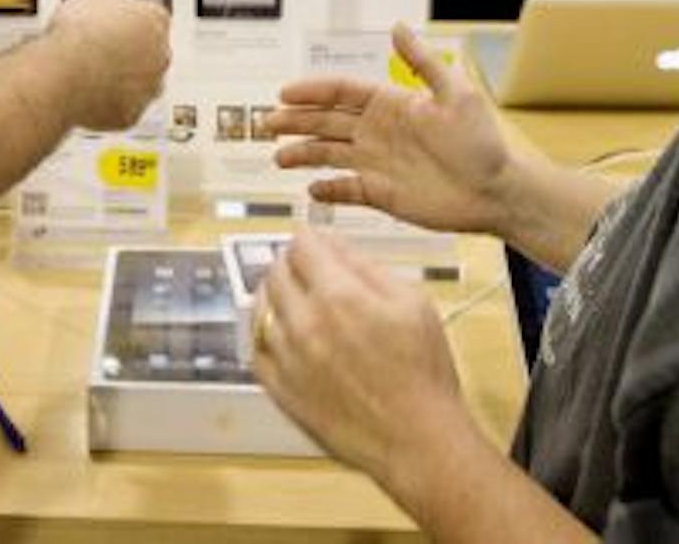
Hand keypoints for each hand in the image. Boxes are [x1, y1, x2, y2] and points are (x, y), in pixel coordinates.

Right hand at [45, 0, 170, 130]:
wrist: (66, 70)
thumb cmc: (79, 31)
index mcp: (156, 20)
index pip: (149, 19)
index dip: (127, 22)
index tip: (112, 24)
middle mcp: (161, 55)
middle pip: (149, 53)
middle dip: (128, 53)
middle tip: (100, 50)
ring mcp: (149, 88)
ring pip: (140, 85)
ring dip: (121, 81)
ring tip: (90, 75)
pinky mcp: (132, 114)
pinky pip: (121, 109)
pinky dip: (107, 104)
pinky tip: (86, 95)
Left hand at [251, 228, 472, 485]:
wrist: (418, 440)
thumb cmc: (423, 376)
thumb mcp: (412, 303)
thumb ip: (367, 266)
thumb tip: (334, 245)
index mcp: (339, 297)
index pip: (301, 245)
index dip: (310, 238)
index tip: (315, 242)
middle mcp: (304, 324)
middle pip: (275, 271)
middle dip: (292, 263)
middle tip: (307, 269)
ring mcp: (287, 359)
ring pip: (259, 307)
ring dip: (275, 295)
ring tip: (296, 298)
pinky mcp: (280, 390)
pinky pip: (255, 348)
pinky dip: (264, 333)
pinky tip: (282, 332)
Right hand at [266, 21, 514, 234]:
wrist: (497, 192)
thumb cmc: (483, 143)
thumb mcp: (455, 93)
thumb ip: (422, 62)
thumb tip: (398, 26)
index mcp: (391, 104)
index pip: (342, 93)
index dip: (312, 92)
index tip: (285, 93)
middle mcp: (379, 132)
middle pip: (327, 122)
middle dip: (295, 121)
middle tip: (267, 123)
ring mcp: (378, 163)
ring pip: (329, 154)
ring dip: (303, 154)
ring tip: (278, 157)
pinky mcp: (382, 193)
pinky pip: (346, 190)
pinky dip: (328, 190)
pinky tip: (311, 189)